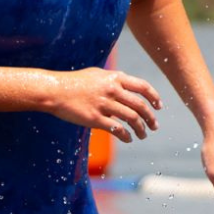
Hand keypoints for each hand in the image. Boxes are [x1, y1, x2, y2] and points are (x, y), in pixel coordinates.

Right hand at [47, 67, 162, 141]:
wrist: (55, 91)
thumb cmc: (75, 82)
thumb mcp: (97, 74)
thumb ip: (113, 79)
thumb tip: (126, 84)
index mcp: (115, 78)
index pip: (142, 87)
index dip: (154, 97)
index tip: (159, 107)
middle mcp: (112, 90)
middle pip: (140, 106)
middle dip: (150, 118)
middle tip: (154, 126)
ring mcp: (104, 105)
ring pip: (132, 119)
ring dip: (141, 129)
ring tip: (142, 135)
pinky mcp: (95, 118)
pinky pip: (117, 129)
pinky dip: (126, 136)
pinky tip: (128, 139)